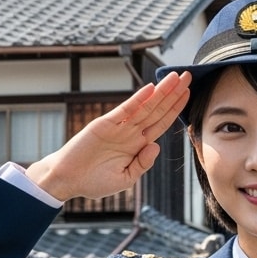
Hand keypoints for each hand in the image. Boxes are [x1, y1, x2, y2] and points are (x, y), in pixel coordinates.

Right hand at [26, 71, 190, 201]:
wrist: (68, 180)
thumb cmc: (94, 181)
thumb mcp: (126, 178)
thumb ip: (142, 164)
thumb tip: (156, 146)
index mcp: (138, 145)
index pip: (161, 123)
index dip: (175, 109)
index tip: (188, 95)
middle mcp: (130, 132)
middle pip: (157, 109)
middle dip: (173, 93)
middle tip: (188, 76)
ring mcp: (119, 127)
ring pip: (145, 106)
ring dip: (161, 91)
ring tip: (175, 77)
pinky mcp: (104, 124)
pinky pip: (125, 110)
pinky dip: (138, 99)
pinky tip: (151, 89)